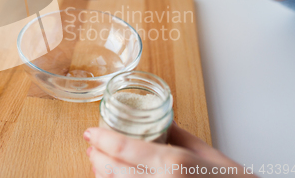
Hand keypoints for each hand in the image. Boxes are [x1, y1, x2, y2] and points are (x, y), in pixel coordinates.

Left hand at [83, 122, 257, 176]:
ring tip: (97, 161)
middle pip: (112, 170)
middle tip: (90, 145)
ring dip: (102, 174)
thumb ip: (175, 134)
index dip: (100, 139)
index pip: (122, 148)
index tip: (89, 131)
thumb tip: (158, 122)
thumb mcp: (205, 151)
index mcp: (172, 164)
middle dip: (96, 157)